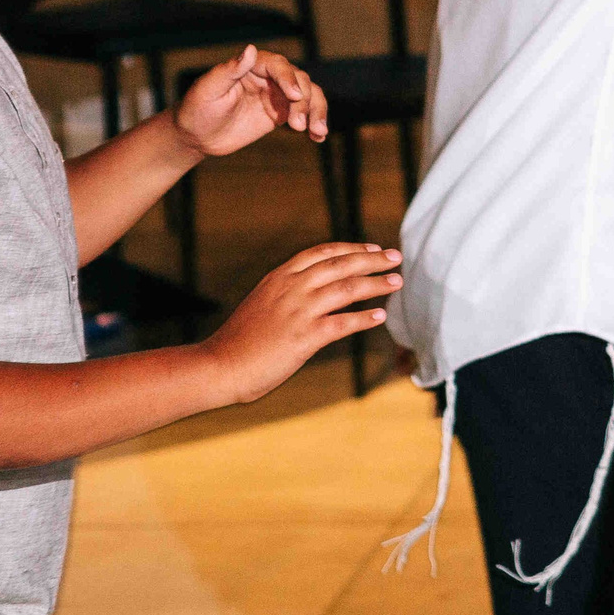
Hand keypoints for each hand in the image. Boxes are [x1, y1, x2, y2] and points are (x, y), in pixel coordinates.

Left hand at [174, 45, 327, 156]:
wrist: (197, 136)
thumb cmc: (197, 109)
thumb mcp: (209, 89)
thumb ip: (230, 70)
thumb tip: (251, 49)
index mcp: (252, 66)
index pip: (279, 66)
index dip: (289, 79)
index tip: (295, 96)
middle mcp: (270, 77)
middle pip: (300, 81)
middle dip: (304, 101)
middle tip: (297, 125)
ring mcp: (278, 95)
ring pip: (310, 95)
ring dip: (317, 112)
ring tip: (318, 132)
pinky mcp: (282, 113)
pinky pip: (305, 114)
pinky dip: (314, 123)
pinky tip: (318, 137)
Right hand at [198, 242, 400, 403]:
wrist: (217, 367)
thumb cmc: (238, 341)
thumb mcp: (261, 302)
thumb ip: (287, 292)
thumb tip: (316, 290)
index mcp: (279, 277)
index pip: (322, 252)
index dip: (351, 248)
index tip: (372, 247)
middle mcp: (291, 288)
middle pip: (341, 264)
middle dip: (372, 258)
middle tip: (396, 257)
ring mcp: (299, 311)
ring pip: (347, 288)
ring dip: (376, 284)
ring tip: (396, 282)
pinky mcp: (305, 337)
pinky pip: (343, 323)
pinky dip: (364, 318)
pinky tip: (380, 316)